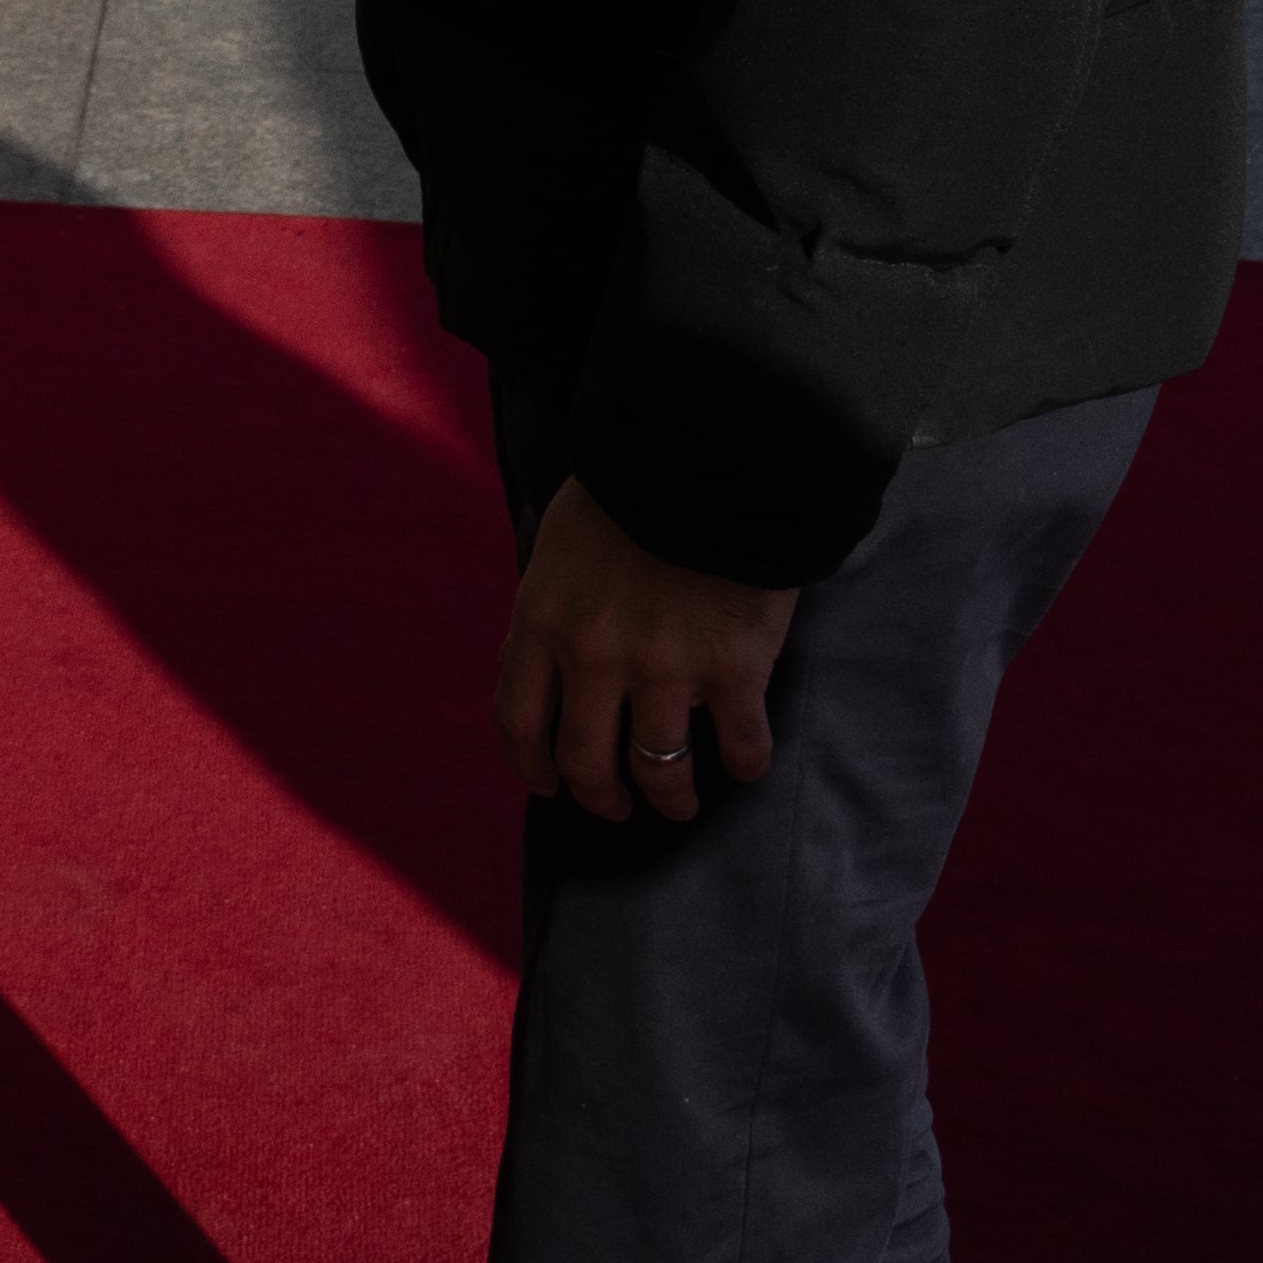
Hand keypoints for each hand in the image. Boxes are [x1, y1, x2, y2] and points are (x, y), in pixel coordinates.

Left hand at [498, 478, 798, 824]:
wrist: (710, 454)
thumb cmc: (631, 491)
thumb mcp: (559, 546)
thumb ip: (549, 609)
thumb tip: (535, 666)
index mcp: (544, 620)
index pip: (518, 721)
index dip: (532, 767)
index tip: (549, 786)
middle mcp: (595, 657)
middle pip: (586, 763)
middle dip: (601, 799)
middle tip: (619, 807)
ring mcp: (666, 669)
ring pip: (661, 771)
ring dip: (671, 798)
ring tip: (681, 802)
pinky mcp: (734, 670)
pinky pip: (740, 747)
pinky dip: (744, 764)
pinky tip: (744, 762)